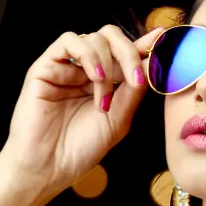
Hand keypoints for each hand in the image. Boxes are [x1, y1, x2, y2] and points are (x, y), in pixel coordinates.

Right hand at [0, 25, 163, 199]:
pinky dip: (88, 55)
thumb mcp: (119, 118)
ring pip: (94, 38)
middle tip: (135, 78)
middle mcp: (83, 71)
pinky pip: (68, 41)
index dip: (143, 45)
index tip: (162, 40)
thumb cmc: (80, 149)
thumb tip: (153, 58)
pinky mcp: (44, 68)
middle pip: (110, 37)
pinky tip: (94, 77)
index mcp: (103, 82)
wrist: (48, 168)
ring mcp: (64, 68)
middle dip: (129, 52)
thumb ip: (134, 88)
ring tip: (104, 96)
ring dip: (108, 64)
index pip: (124, 53)